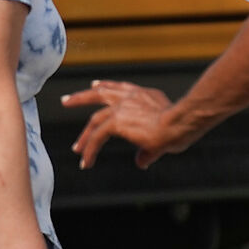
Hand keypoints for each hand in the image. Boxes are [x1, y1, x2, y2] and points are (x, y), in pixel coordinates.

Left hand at [62, 80, 178, 169]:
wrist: (180, 123)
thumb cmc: (181, 128)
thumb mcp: (165, 136)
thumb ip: (148, 149)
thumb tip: (141, 162)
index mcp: (145, 95)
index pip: (121, 89)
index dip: (107, 87)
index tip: (95, 86)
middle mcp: (131, 96)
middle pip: (101, 94)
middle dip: (82, 98)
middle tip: (67, 100)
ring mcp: (122, 108)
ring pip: (95, 119)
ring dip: (84, 136)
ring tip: (76, 149)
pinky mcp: (116, 122)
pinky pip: (97, 137)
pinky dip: (90, 150)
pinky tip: (86, 162)